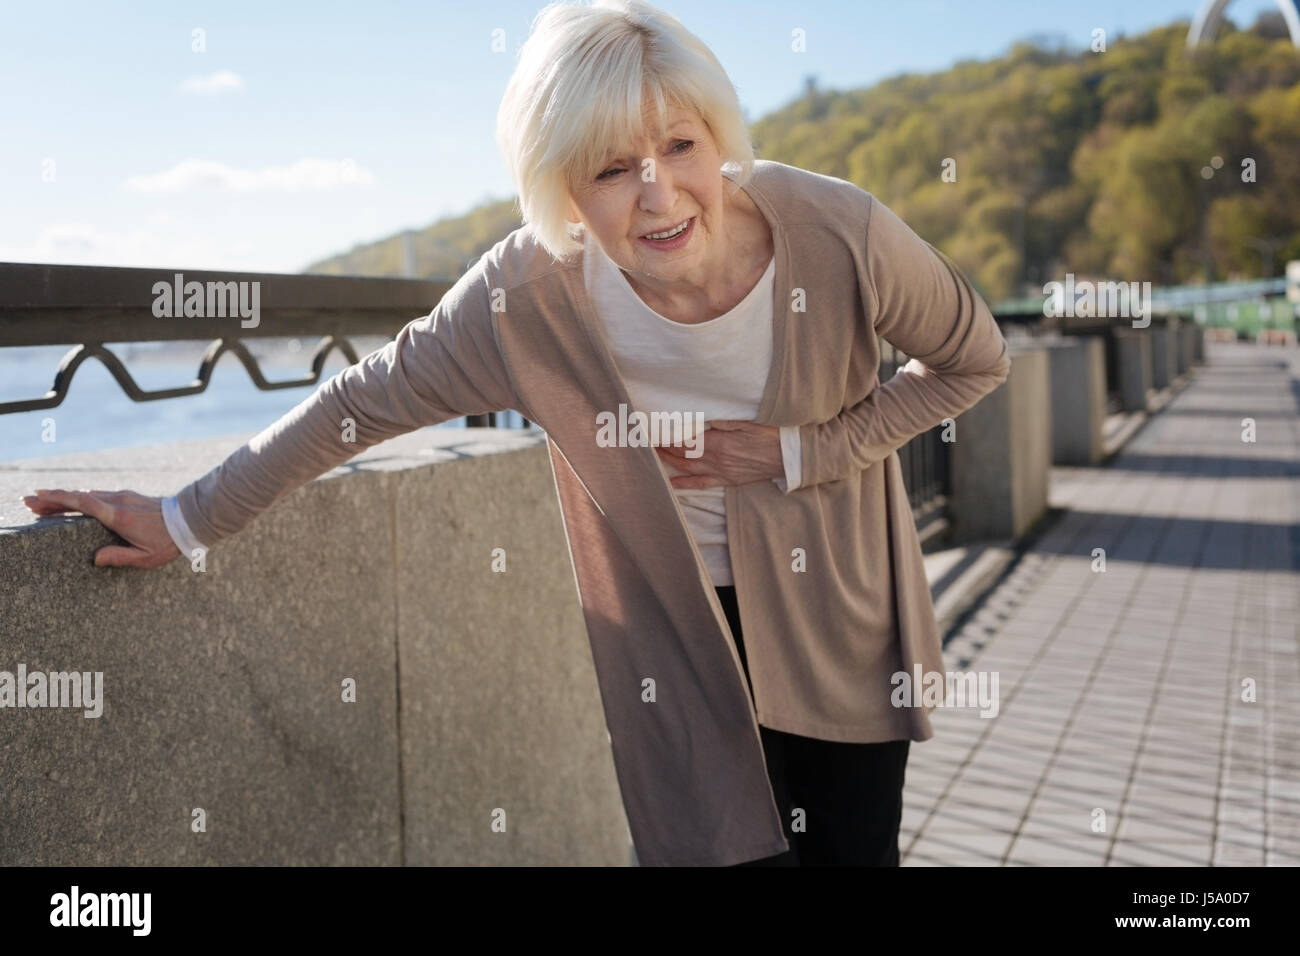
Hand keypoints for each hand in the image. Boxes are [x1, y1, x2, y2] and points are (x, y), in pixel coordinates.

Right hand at [22, 488, 182, 568]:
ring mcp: (123, 496)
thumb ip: (120, 557)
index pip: (83, 503)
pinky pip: (98, 496)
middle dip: (52, 499)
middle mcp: (118, 501)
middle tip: (28, 502)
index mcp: (118, 516)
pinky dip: (80, 499)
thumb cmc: (169, 542)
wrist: (191, 519)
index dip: (59, 499)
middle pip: (79, 497)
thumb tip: (95, 559)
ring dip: (65, 498)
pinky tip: (71, 504)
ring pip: (87, 495)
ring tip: (43, 504)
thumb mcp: (146, 557)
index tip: (38, 497)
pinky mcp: (128, 497)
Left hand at [654, 419, 783, 489]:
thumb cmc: (772, 434)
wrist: (790, 457)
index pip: (685, 439)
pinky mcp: (727, 480)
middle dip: (663, 447)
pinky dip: (684, 484)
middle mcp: (716, 459)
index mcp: (719, 442)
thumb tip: (702, 417)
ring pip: (687, 468)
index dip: (667, 436)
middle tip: (647, 440)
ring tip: (654, 454)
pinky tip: (671, 484)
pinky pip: (701, 484)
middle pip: (682, 454)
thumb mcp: (748, 420)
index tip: (653, 430)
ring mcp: (720, 471)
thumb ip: (724, 420)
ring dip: (669, 462)